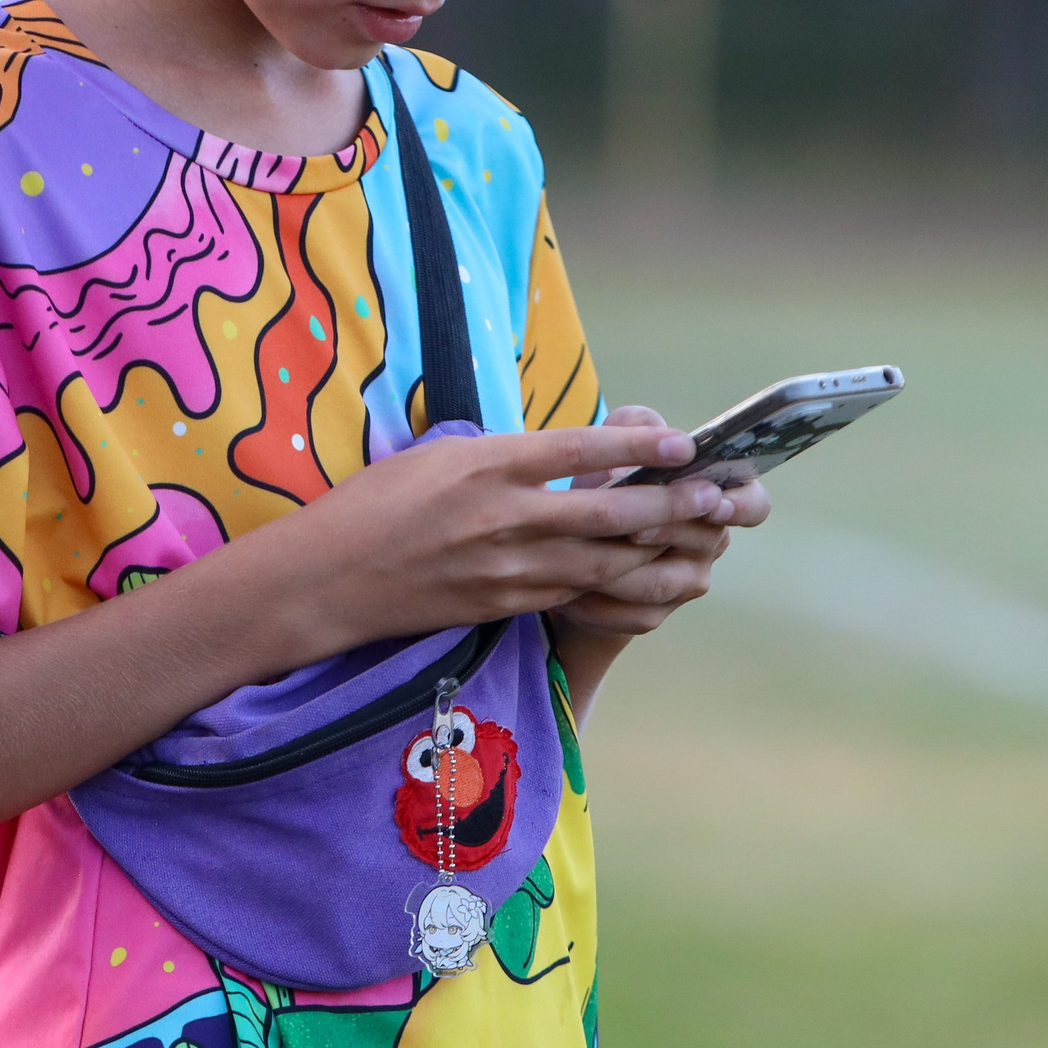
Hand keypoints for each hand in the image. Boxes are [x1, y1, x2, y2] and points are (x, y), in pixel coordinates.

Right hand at [279, 420, 730, 654]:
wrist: (330, 578)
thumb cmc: (374, 504)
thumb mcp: (436, 455)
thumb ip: (501, 454)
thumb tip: (556, 450)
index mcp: (487, 464)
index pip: (579, 450)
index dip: (640, 447)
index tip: (684, 442)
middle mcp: (504, 516)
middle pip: (608, 511)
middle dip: (672, 505)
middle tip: (718, 496)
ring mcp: (507, 567)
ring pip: (604, 562)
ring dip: (661, 550)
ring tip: (702, 539)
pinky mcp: (504, 604)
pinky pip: (576, 595)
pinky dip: (620, 585)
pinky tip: (651, 576)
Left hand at [561, 404, 771, 635]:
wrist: (569, 547)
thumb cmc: (603, 486)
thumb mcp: (612, 448)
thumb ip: (632, 427)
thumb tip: (651, 426)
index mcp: (713, 497)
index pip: (753, 504)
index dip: (741, 505)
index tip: (715, 501)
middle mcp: (707, 542)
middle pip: (702, 541)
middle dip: (666, 530)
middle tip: (632, 528)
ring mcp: (684, 583)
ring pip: (663, 582)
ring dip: (624, 568)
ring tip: (585, 554)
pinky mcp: (651, 615)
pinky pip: (633, 615)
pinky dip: (599, 603)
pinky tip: (568, 591)